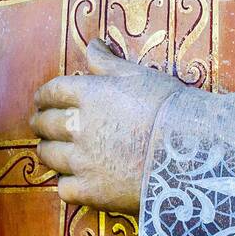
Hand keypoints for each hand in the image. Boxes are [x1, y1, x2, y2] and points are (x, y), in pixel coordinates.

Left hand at [29, 38, 182, 214]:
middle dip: (40, 123)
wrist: (194, 151)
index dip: (43, 96)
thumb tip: (92, 44)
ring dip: (47, 151)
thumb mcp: (137, 75)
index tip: (41, 100)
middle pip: (45, 124)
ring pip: (49, 156)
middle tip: (41, 125)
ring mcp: (83, 161)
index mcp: (89, 94)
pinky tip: (73, 180)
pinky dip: (65, 183)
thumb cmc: (169, 106)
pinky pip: (64, 188)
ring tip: (51, 151)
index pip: (52, 91)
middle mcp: (79, 127)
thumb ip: (108, 61)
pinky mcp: (93, 191)